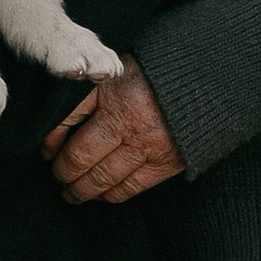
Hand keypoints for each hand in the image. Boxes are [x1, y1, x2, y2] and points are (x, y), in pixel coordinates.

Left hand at [47, 58, 184, 203]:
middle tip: (55, 173)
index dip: (49, 138)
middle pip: (78, 156)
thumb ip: (97, 86)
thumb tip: (62, 109)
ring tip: (70, 192)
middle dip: (61, 170)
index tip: (45, 147)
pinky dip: (108, 195)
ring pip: (99, 179)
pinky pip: (127, 188)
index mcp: (112, 90)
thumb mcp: (124, 65)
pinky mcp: (164, 164)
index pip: (65, 119)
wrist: (215, 81)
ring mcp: (145, 146)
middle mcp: (126, 120)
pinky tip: (99, 194)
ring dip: (78, 190)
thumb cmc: (165, 71)